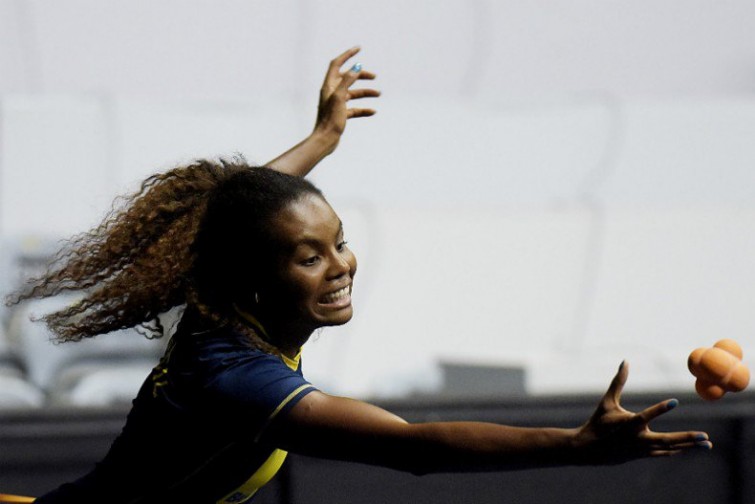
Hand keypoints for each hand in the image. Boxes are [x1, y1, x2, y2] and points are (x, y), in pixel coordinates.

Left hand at [314, 47, 379, 151]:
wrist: (325, 140)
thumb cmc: (330, 119)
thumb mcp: (340, 98)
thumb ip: (347, 81)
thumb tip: (356, 68)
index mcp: (328, 86)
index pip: (337, 64)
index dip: (347, 55)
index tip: (359, 49)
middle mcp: (331, 92)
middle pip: (347, 78)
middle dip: (361, 76)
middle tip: (374, 76)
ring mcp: (336, 104)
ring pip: (353, 93)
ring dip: (365, 92)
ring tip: (378, 93)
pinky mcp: (341, 114)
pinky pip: (354, 108)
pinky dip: (363, 108)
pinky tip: (373, 111)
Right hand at [572, 361, 711, 463]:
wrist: (590, 449)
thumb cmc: (599, 422)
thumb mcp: (607, 402)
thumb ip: (618, 382)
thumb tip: (625, 361)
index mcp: (628, 424)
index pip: (646, 415)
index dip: (660, 409)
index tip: (675, 401)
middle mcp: (638, 439)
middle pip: (666, 440)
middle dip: (686, 438)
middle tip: (704, 436)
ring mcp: (642, 449)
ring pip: (670, 448)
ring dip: (689, 445)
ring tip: (708, 443)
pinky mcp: (643, 455)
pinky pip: (665, 453)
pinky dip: (678, 449)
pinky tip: (692, 447)